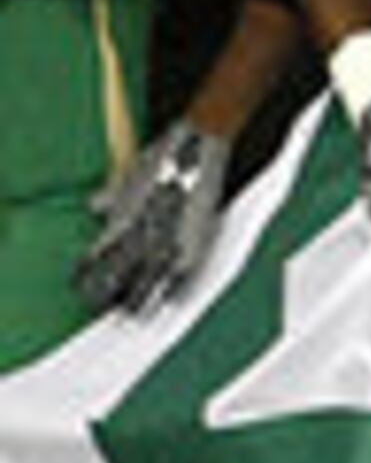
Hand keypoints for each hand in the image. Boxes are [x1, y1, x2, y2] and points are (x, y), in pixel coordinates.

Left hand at [76, 120, 229, 312]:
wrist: (197, 146)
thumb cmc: (161, 157)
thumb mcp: (128, 176)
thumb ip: (110, 196)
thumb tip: (93, 206)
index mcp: (122, 223)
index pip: (97, 259)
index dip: (87, 276)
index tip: (81, 289)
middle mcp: (142, 236)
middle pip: (120, 277)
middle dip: (111, 296)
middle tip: (103, 311)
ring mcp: (170, 240)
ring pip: (150, 281)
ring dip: (141, 299)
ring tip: (134, 317)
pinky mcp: (197, 240)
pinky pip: (185, 273)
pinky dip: (176, 289)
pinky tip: (172, 302)